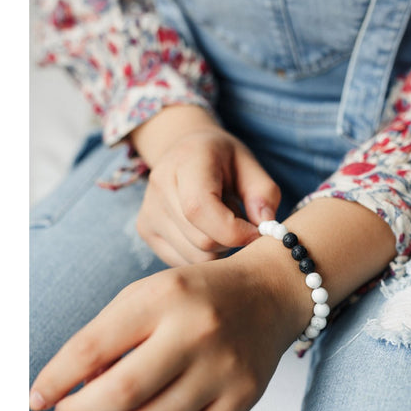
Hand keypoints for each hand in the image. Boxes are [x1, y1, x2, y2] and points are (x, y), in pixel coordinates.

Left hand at [29, 255, 299, 410]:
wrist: (268, 294)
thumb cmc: (197, 294)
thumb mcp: (148, 293)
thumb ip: (109, 335)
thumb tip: (74, 390)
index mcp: (164, 297)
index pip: (92, 347)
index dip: (54, 380)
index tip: (38, 398)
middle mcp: (197, 332)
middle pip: (121, 394)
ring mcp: (225, 369)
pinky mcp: (244, 398)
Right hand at [132, 105, 280, 265]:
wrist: (185, 150)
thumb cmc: (222, 159)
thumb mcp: (250, 165)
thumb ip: (264, 194)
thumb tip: (265, 227)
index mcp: (187, 161)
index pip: (200, 209)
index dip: (234, 230)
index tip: (257, 232)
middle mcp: (160, 185)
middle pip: (202, 240)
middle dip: (231, 240)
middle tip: (240, 221)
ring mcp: (148, 210)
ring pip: (194, 256)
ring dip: (218, 249)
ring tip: (220, 222)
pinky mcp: (145, 230)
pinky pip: (182, 261)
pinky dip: (202, 254)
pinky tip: (205, 230)